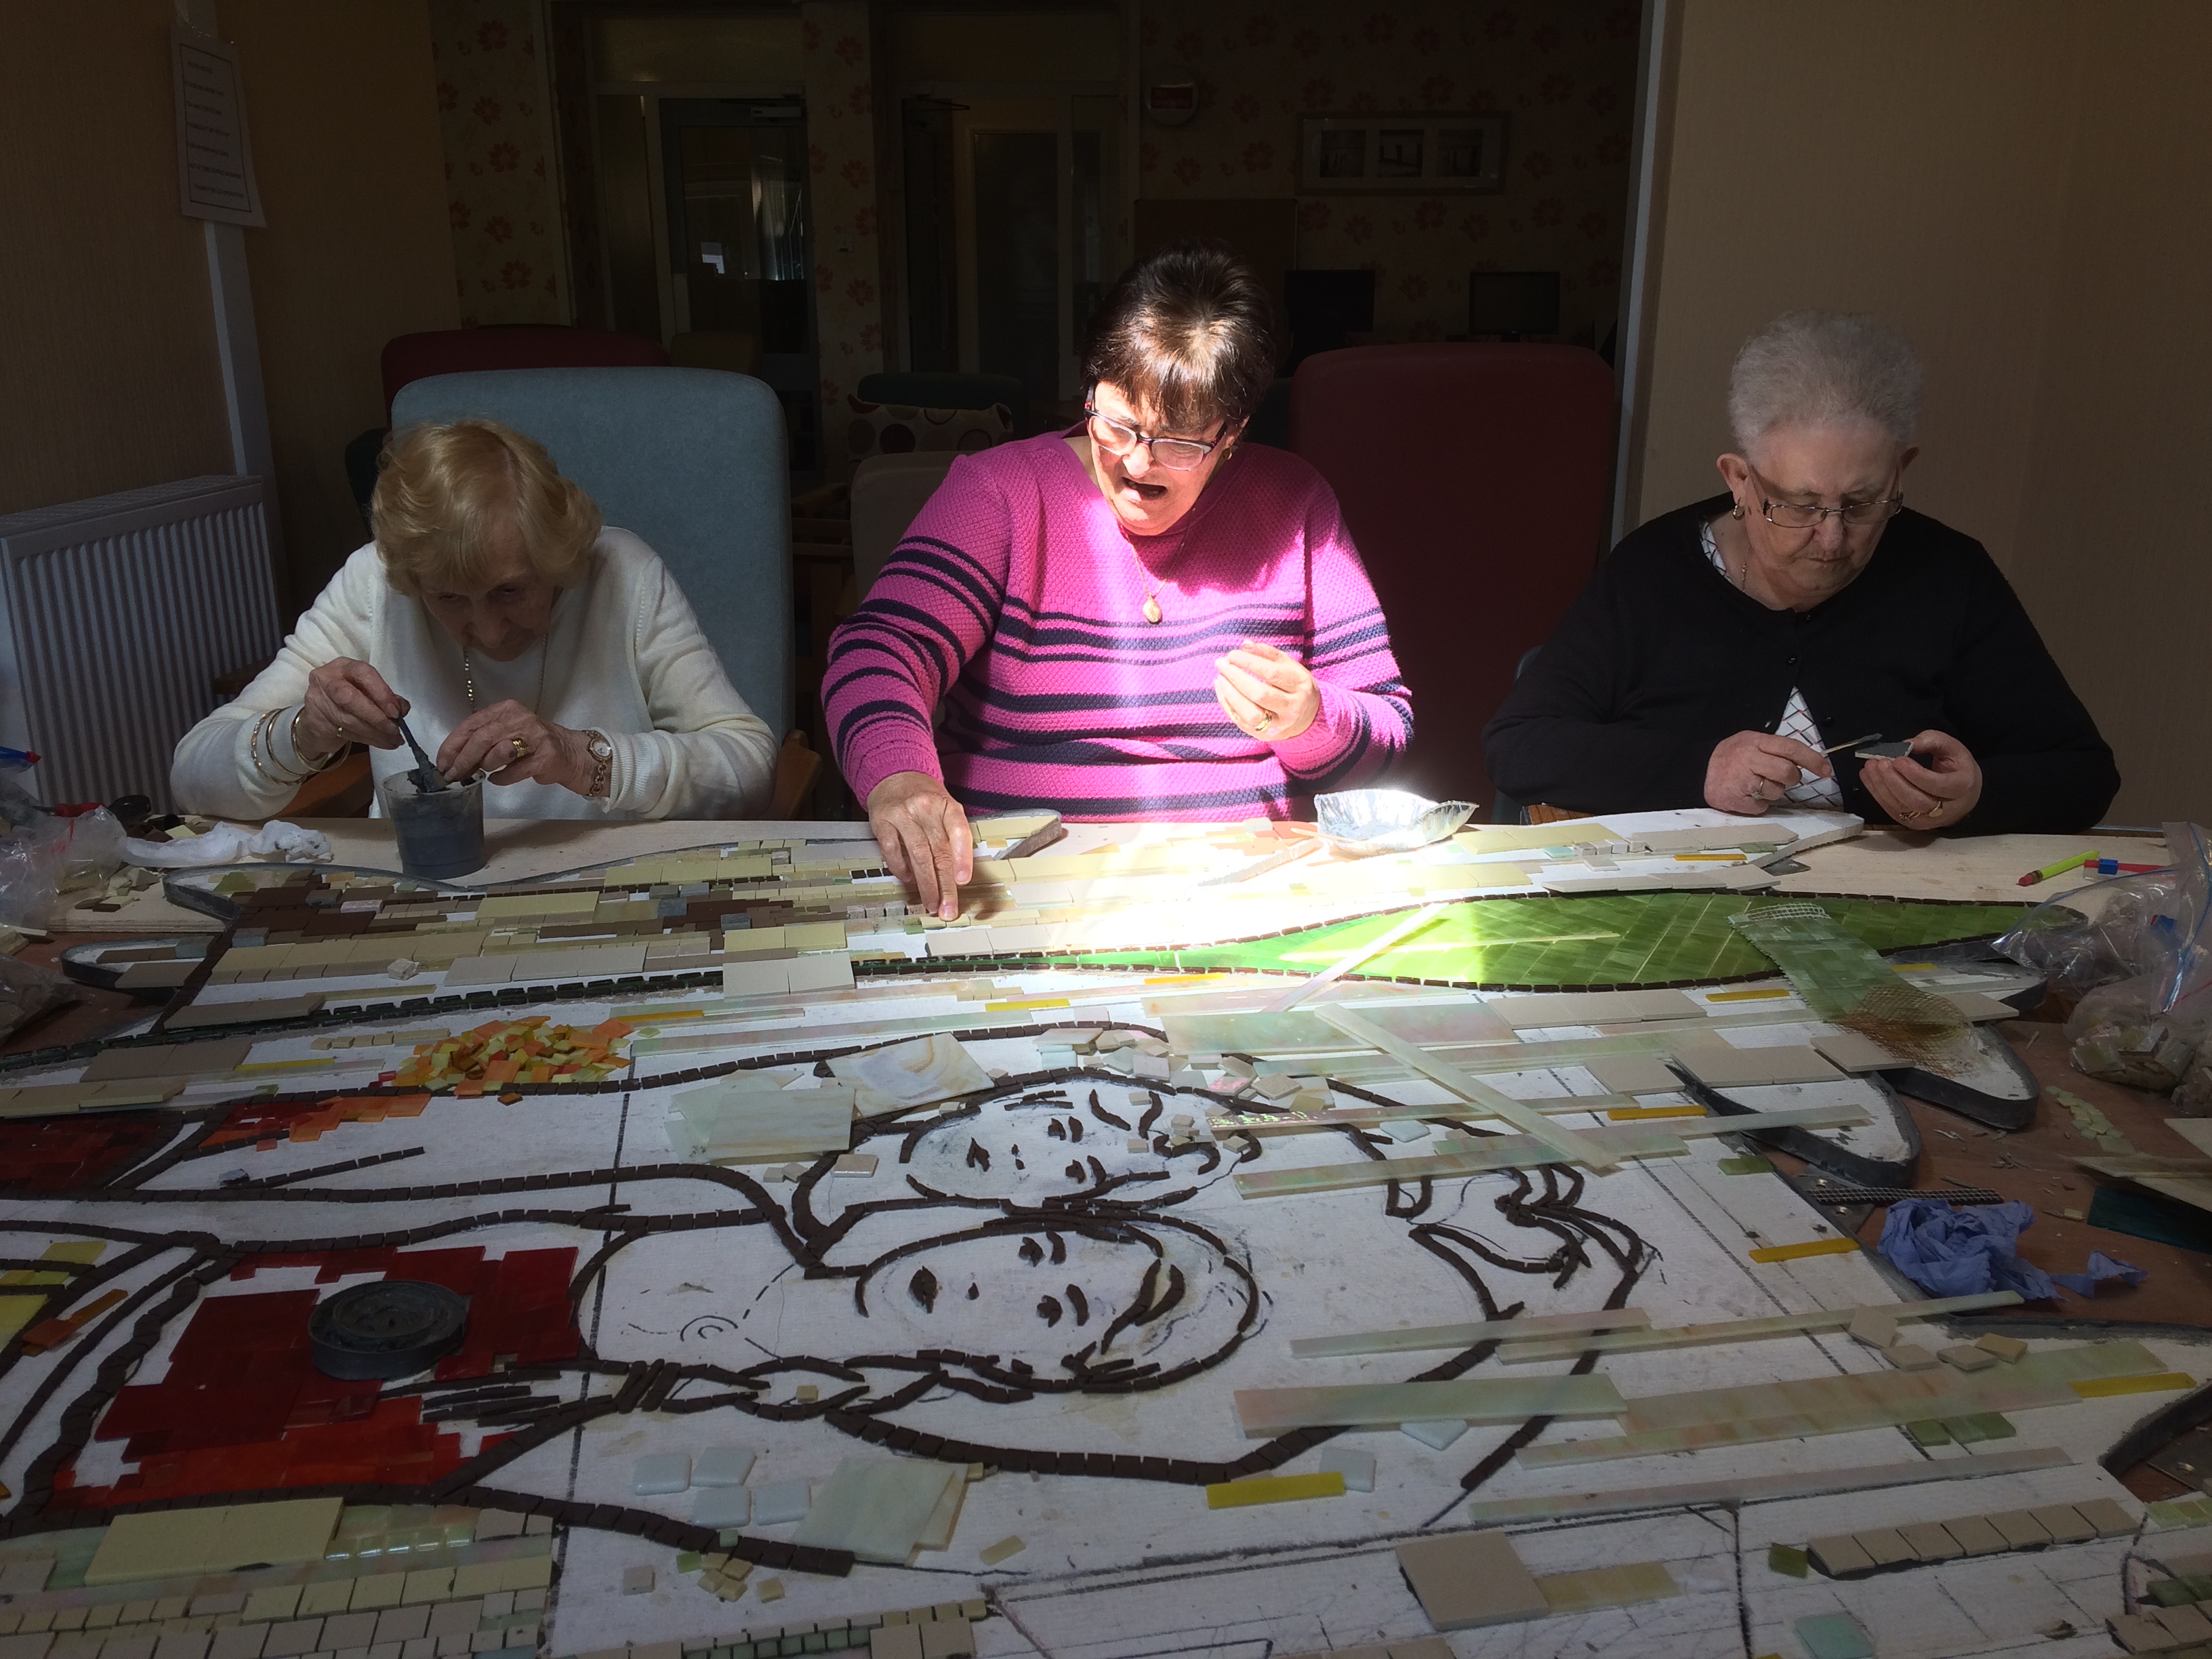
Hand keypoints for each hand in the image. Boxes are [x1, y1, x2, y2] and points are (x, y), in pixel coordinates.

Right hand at [300, 658, 407, 754]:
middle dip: (376, 716)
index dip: (381, 692)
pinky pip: (345, 733)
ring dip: (375, 733)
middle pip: (351, 698)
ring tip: (393, 740)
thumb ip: (386, 696)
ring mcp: (318, 700)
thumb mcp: (367, 691)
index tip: (395, 711)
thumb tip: (402, 708)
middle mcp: (327, 679)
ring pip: (349, 720)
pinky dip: (368, 740)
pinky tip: (382, 743)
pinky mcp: (315, 721)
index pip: (362, 673)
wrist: (318, 715)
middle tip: (394, 729)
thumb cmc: (347, 698)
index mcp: (344, 666)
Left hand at [437, 700, 591, 792]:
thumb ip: (480, 741)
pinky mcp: (545, 757)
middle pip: (482, 738)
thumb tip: (452, 761)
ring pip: (499, 752)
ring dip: (486, 766)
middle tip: (453, 776)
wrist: (569, 753)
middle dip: (463, 760)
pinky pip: (515, 771)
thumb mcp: (504, 734)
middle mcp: (520, 718)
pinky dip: (502, 778)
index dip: (453, 745)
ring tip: (484, 772)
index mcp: (505, 709)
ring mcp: (535, 737)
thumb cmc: (530, 744)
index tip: (442, 763)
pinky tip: (498, 779)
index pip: (472, 724)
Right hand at [867, 771, 971, 920]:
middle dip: (944, 884)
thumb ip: (952, 837)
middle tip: (948, 909)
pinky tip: (908, 880)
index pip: (958, 831)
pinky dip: (901, 869)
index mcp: (947, 805)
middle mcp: (925, 808)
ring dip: (925, 884)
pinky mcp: (882, 822)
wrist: (895, 775)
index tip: (962, 881)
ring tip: (931, 903)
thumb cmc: (926, 799)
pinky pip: (892, 851)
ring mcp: (902, 815)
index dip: (962, 857)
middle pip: (939, 851)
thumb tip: (958, 876)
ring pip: (917, 855)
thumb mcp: (946, 808)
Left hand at [1213, 640, 1319, 742]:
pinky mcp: (1265, 735)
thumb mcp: (1289, 666)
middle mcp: (1293, 708)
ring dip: (1230, 694)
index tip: (1232, 655)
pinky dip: (1228, 705)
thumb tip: (1244, 645)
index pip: (1272, 673)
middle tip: (1221, 663)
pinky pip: (1242, 722)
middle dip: (1236, 677)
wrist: (1308, 717)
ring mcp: (1279, 725)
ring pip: (1251, 713)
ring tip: (1220, 678)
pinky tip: (1221, 689)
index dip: (1249, 663)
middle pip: (1260, 694)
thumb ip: (1268, 653)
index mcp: (1301, 685)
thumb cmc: (1294, 685)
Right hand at [1704, 730, 1829, 814]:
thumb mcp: (1750, 743)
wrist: (1697, 771)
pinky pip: (1762, 807)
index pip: (1790, 748)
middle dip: (1791, 778)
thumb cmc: (1730, 757)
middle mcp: (1748, 759)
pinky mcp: (1735, 800)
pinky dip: (1758, 804)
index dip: (1812, 759)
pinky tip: (1746, 795)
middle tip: (1782, 778)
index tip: (1826, 769)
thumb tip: (1806, 762)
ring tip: (1756, 785)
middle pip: (1787, 772)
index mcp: (1755, 742)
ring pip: (1776, 792)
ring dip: (1772, 792)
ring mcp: (1741, 781)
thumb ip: (1775, 749)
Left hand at [1859, 729, 1981, 828]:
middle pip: (1915, 800)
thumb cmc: (1957, 768)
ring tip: (1870, 767)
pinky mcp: (1912, 823)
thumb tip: (1906, 744)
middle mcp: (1946, 809)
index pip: (1936, 785)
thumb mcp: (1952, 748)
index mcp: (1961, 787)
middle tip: (1880, 763)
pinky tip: (1867, 776)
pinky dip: (1876, 793)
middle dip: (1894, 781)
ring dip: (1881, 786)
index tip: (1899, 759)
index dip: (1915, 774)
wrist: (1964, 795)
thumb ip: (1932, 741)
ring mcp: (1927, 820)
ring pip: (1900, 807)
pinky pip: (1891, 810)